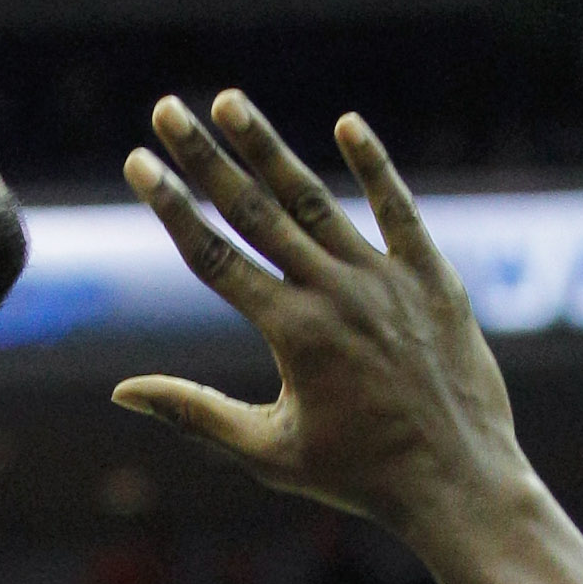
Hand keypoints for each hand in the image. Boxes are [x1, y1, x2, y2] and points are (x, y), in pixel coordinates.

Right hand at [113, 89, 523, 528]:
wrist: (460, 482)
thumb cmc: (360, 476)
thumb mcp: (268, 453)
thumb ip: (195, 413)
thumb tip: (122, 392)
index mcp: (291, 333)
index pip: (214, 256)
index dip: (171, 206)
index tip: (137, 162)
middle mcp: (334, 293)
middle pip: (255, 212)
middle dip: (205, 157)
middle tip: (167, 107)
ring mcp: (385, 280)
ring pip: (316, 200)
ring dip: (269, 148)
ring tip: (229, 101)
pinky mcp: (432, 277)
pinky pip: (398, 210)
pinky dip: (374, 167)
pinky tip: (347, 124)